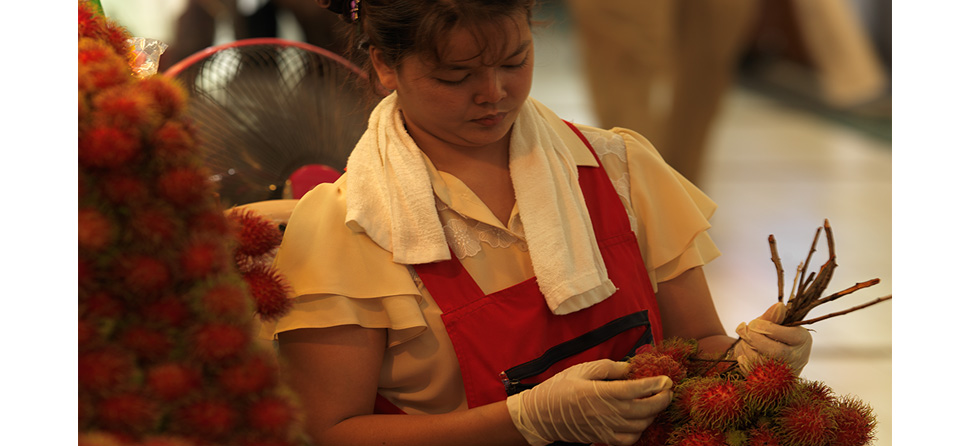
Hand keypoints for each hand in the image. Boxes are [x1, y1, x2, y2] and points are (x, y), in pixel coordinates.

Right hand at [505, 359, 672, 445]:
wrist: (541, 415)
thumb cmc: (559, 389)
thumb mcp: (582, 370)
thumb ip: (609, 367)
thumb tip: (631, 367)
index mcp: (600, 392)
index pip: (636, 389)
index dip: (655, 385)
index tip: (666, 379)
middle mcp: (606, 413)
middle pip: (644, 409)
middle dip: (661, 399)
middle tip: (668, 390)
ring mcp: (606, 429)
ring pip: (640, 425)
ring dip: (653, 414)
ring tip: (655, 402)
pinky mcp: (603, 439)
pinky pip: (629, 439)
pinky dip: (640, 431)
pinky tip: (640, 420)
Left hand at [734, 302, 812, 373]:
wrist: (762, 354)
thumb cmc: (768, 334)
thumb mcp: (771, 322)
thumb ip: (773, 316)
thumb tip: (779, 306)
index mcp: (802, 339)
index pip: (788, 334)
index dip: (766, 328)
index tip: (753, 323)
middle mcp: (798, 357)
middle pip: (776, 351)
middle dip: (754, 339)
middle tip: (743, 330)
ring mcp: (786, 372)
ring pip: (764, 364)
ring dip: (747, 349)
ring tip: (744, 341)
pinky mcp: (773, 383)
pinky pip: (756, 375)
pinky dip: (745, 363)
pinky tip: (742, 355)